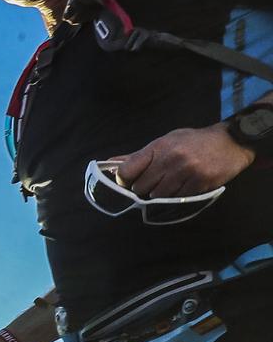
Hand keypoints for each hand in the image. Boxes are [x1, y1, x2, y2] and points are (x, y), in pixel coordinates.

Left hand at [116, 125, 255, 197]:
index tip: (130, 181)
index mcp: (158, 147)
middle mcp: (170, 159)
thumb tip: (110, 163)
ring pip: (158, 196)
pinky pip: (178, 199)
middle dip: (145, 188)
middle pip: (140, 188)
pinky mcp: (199, 183)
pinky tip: (187, 185)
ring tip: (173, 183)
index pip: (127, 170)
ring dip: (162, 194)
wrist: (232, 142)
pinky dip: (179, 195)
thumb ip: (139, 156)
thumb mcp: (166, 142)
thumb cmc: (193, 142)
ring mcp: (186, 171)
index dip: (125, 179)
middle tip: (157, 182)